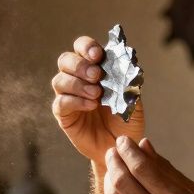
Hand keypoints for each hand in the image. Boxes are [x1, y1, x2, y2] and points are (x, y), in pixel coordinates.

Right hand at [52, 35, 144, 162]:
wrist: (121, 147)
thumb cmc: (127, 122)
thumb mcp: (134, 100)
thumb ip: (128, 82)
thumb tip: (126, 63)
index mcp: (95, 68)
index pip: (82, 47)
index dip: (86, 46)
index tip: (98, 55)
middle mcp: (78, 79)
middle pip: (65, 60)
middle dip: (80, 65)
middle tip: (97, 75)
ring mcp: (69, 96)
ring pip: (60, 80)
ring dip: (78, 84)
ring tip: (96, 94)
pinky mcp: (64, 115)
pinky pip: (61, 103)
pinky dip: (75, 101)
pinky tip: (91, 105)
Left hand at [102, 136, 193, 193]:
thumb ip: (167, 170)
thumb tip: (144, 144)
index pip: (142, 167)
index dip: (128, 150)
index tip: (122, 141)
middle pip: (123, 181)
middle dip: (114, 161)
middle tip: (112, 151)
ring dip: (109, 179)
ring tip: (112, 169)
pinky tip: (116, 192)